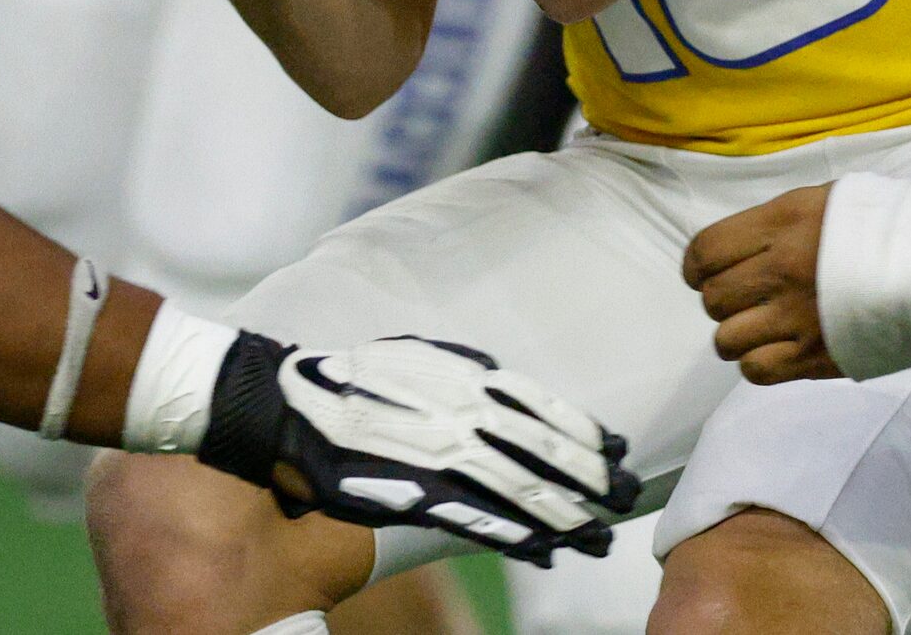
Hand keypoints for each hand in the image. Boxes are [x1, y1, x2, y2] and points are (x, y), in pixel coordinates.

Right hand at [196, 333, 642, 564]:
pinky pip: (478, 520)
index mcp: (463, 376)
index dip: (584, 431)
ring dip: (564, 516)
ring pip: (519, 490)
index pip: (540, 406)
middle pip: (542, 450)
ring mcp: (438, 454)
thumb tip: (499, 375)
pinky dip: (517, 537)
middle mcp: (460, 411)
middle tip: (625, 497)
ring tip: (597, 537)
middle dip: (589, 478)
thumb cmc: (350, 378)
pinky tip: (546, 553)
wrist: (285, 403)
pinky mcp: (414, 492)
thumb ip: (461, 369)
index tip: (618, 450)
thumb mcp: (414, 356)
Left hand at [682, 184, 842, 383]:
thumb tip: (741, 244)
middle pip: (713, 299)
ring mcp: (796, 318)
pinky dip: (757, 363)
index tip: (707, 273)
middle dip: (723, 300)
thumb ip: (778, 221)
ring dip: (737, 335)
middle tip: (749, 298)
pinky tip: (776, 350)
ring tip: (762, 328)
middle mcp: (781, 270)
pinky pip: (756, 371)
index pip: (705, 252)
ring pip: (726, 340)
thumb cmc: (885, 225)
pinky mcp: (815, 358)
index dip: (697, 267)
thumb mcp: (826, 199)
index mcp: (781, 224)